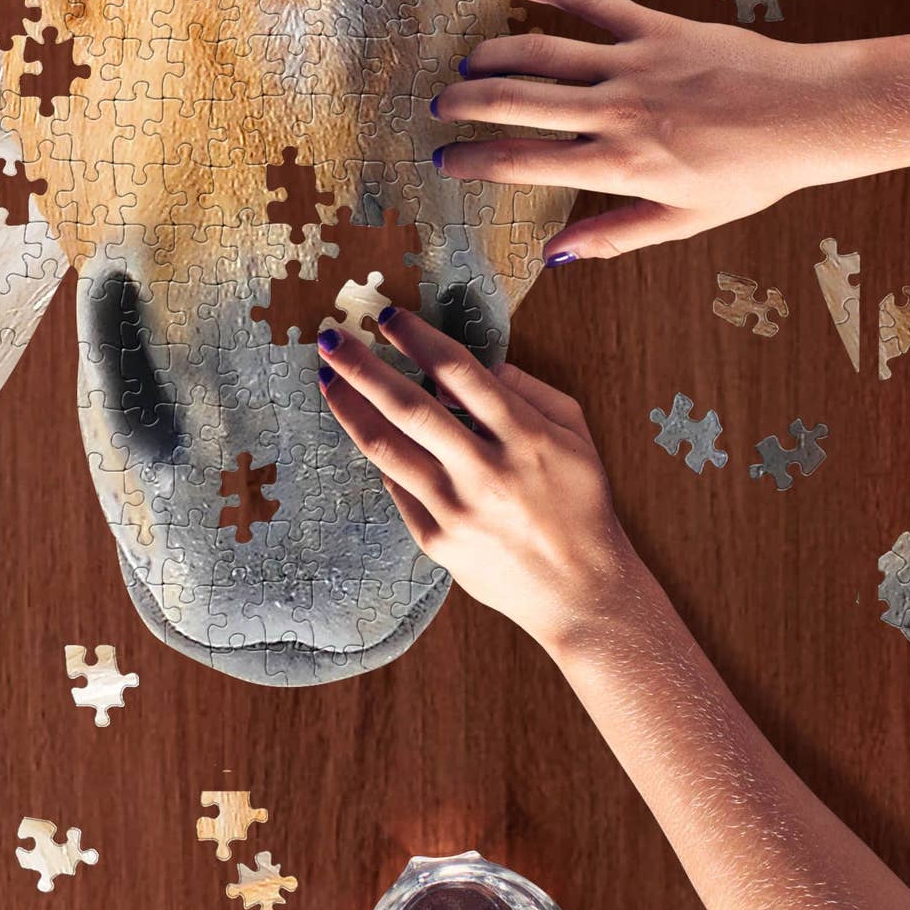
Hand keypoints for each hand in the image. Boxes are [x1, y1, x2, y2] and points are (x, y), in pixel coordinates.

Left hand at [312, 306, 650, 649]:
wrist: (581, 593)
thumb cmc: (580, 504)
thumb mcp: (574, 433)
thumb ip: (527, 390)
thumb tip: (477, 364)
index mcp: (524, 436)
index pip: (458, 372)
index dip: (418, 338)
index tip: (388, 317)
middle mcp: (485, 472)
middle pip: (409, 406)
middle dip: (363, 367)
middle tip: (332, 338)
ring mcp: (456, 509)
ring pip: (388, 449)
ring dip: (351, 409)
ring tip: (328, 380)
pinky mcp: (437, 540)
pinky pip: (400, 488)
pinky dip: (385, 458)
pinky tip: (369, 434)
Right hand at [431, 0, 863, 256]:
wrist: (810, 116)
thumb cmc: (753, 175)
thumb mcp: (685, 221)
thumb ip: (614, 235)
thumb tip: (554, 255)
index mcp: (620, 167)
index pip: (522, 162)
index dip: (474, 161)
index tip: (445, 161)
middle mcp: (617, 113)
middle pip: (516, 102)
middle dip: (466, 105)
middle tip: (438, 108)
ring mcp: (634, 65)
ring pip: (541, 53)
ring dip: (494, 55)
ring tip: (466, 63)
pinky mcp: (657, 28)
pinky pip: (593, 3)